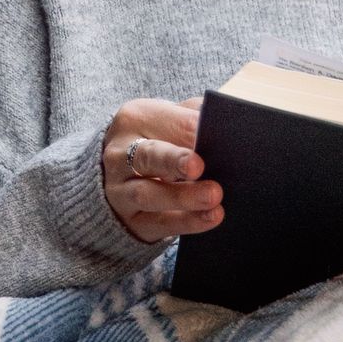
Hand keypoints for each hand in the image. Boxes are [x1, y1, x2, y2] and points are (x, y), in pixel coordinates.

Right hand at [101, 98, 223, 245]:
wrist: (120, 175)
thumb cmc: (157, 141)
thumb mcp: (169, 121)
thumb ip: (193, 118)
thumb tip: (222, 123)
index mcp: (133, 120)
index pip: (168, 121)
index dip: (194, 130)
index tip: (218, 134)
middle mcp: (119, 155)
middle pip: (148, 155)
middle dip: (173, 160)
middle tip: (199, 166)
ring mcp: (120, 191)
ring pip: (148, 194)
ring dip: (182, 196)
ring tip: (213, 195)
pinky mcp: (131, 221)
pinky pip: (159, 223)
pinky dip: (186, 221)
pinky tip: (209, 216)